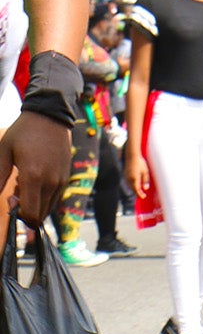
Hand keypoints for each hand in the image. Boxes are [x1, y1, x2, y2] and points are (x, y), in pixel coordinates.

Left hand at [0, 109, 70, 225]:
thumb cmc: (23, 133)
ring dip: (35, 205)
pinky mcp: (65, 179)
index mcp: (33, 176)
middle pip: (39, 215)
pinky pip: (54, 199)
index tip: (11, 203)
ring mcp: (60, 182)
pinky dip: (44, 198)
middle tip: (14, 192)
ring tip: (24, 185)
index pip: (31, 213)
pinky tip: (35, 182)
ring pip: (48, 209)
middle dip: (26, 211)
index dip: (20, 216)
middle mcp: (50, 182)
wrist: (50, 118)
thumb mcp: (4, 152)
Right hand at [124, 145, 150, 200]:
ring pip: (130, 186)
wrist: (131, 155)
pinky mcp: (124, 174)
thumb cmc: (140, 163)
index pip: (137, 189)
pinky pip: (128, 182)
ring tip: (139, 192)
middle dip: (137, 192)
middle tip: (142, 195)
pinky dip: (131, 185)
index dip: (140, 194)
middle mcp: (129, 178)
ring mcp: (126, 176)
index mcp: (135, 178)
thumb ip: (145, 180)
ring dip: (134, 189)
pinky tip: (135, 186)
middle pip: (133, 188)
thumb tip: (145, 188)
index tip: (143, 197)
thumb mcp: (145, 171)